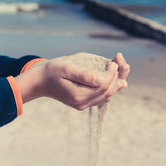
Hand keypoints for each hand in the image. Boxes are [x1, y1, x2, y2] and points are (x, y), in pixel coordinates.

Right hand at [15, 53, 129, 109]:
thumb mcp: (67, 68)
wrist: (41, 81)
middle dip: (117, 76)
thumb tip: (102, 78)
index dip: (111, 73)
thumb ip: (84, 74)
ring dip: (117, 82)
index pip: (103, 86)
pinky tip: (117, 78)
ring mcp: (84, 104)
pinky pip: (102, 96)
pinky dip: (111, 86)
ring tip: (124, 67)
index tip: (113, 61)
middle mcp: (83, 103)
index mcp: (78, 96)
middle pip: (108, 91)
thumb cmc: (52, 71)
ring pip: (107, 95)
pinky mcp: (84, 101)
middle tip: (121, 61)